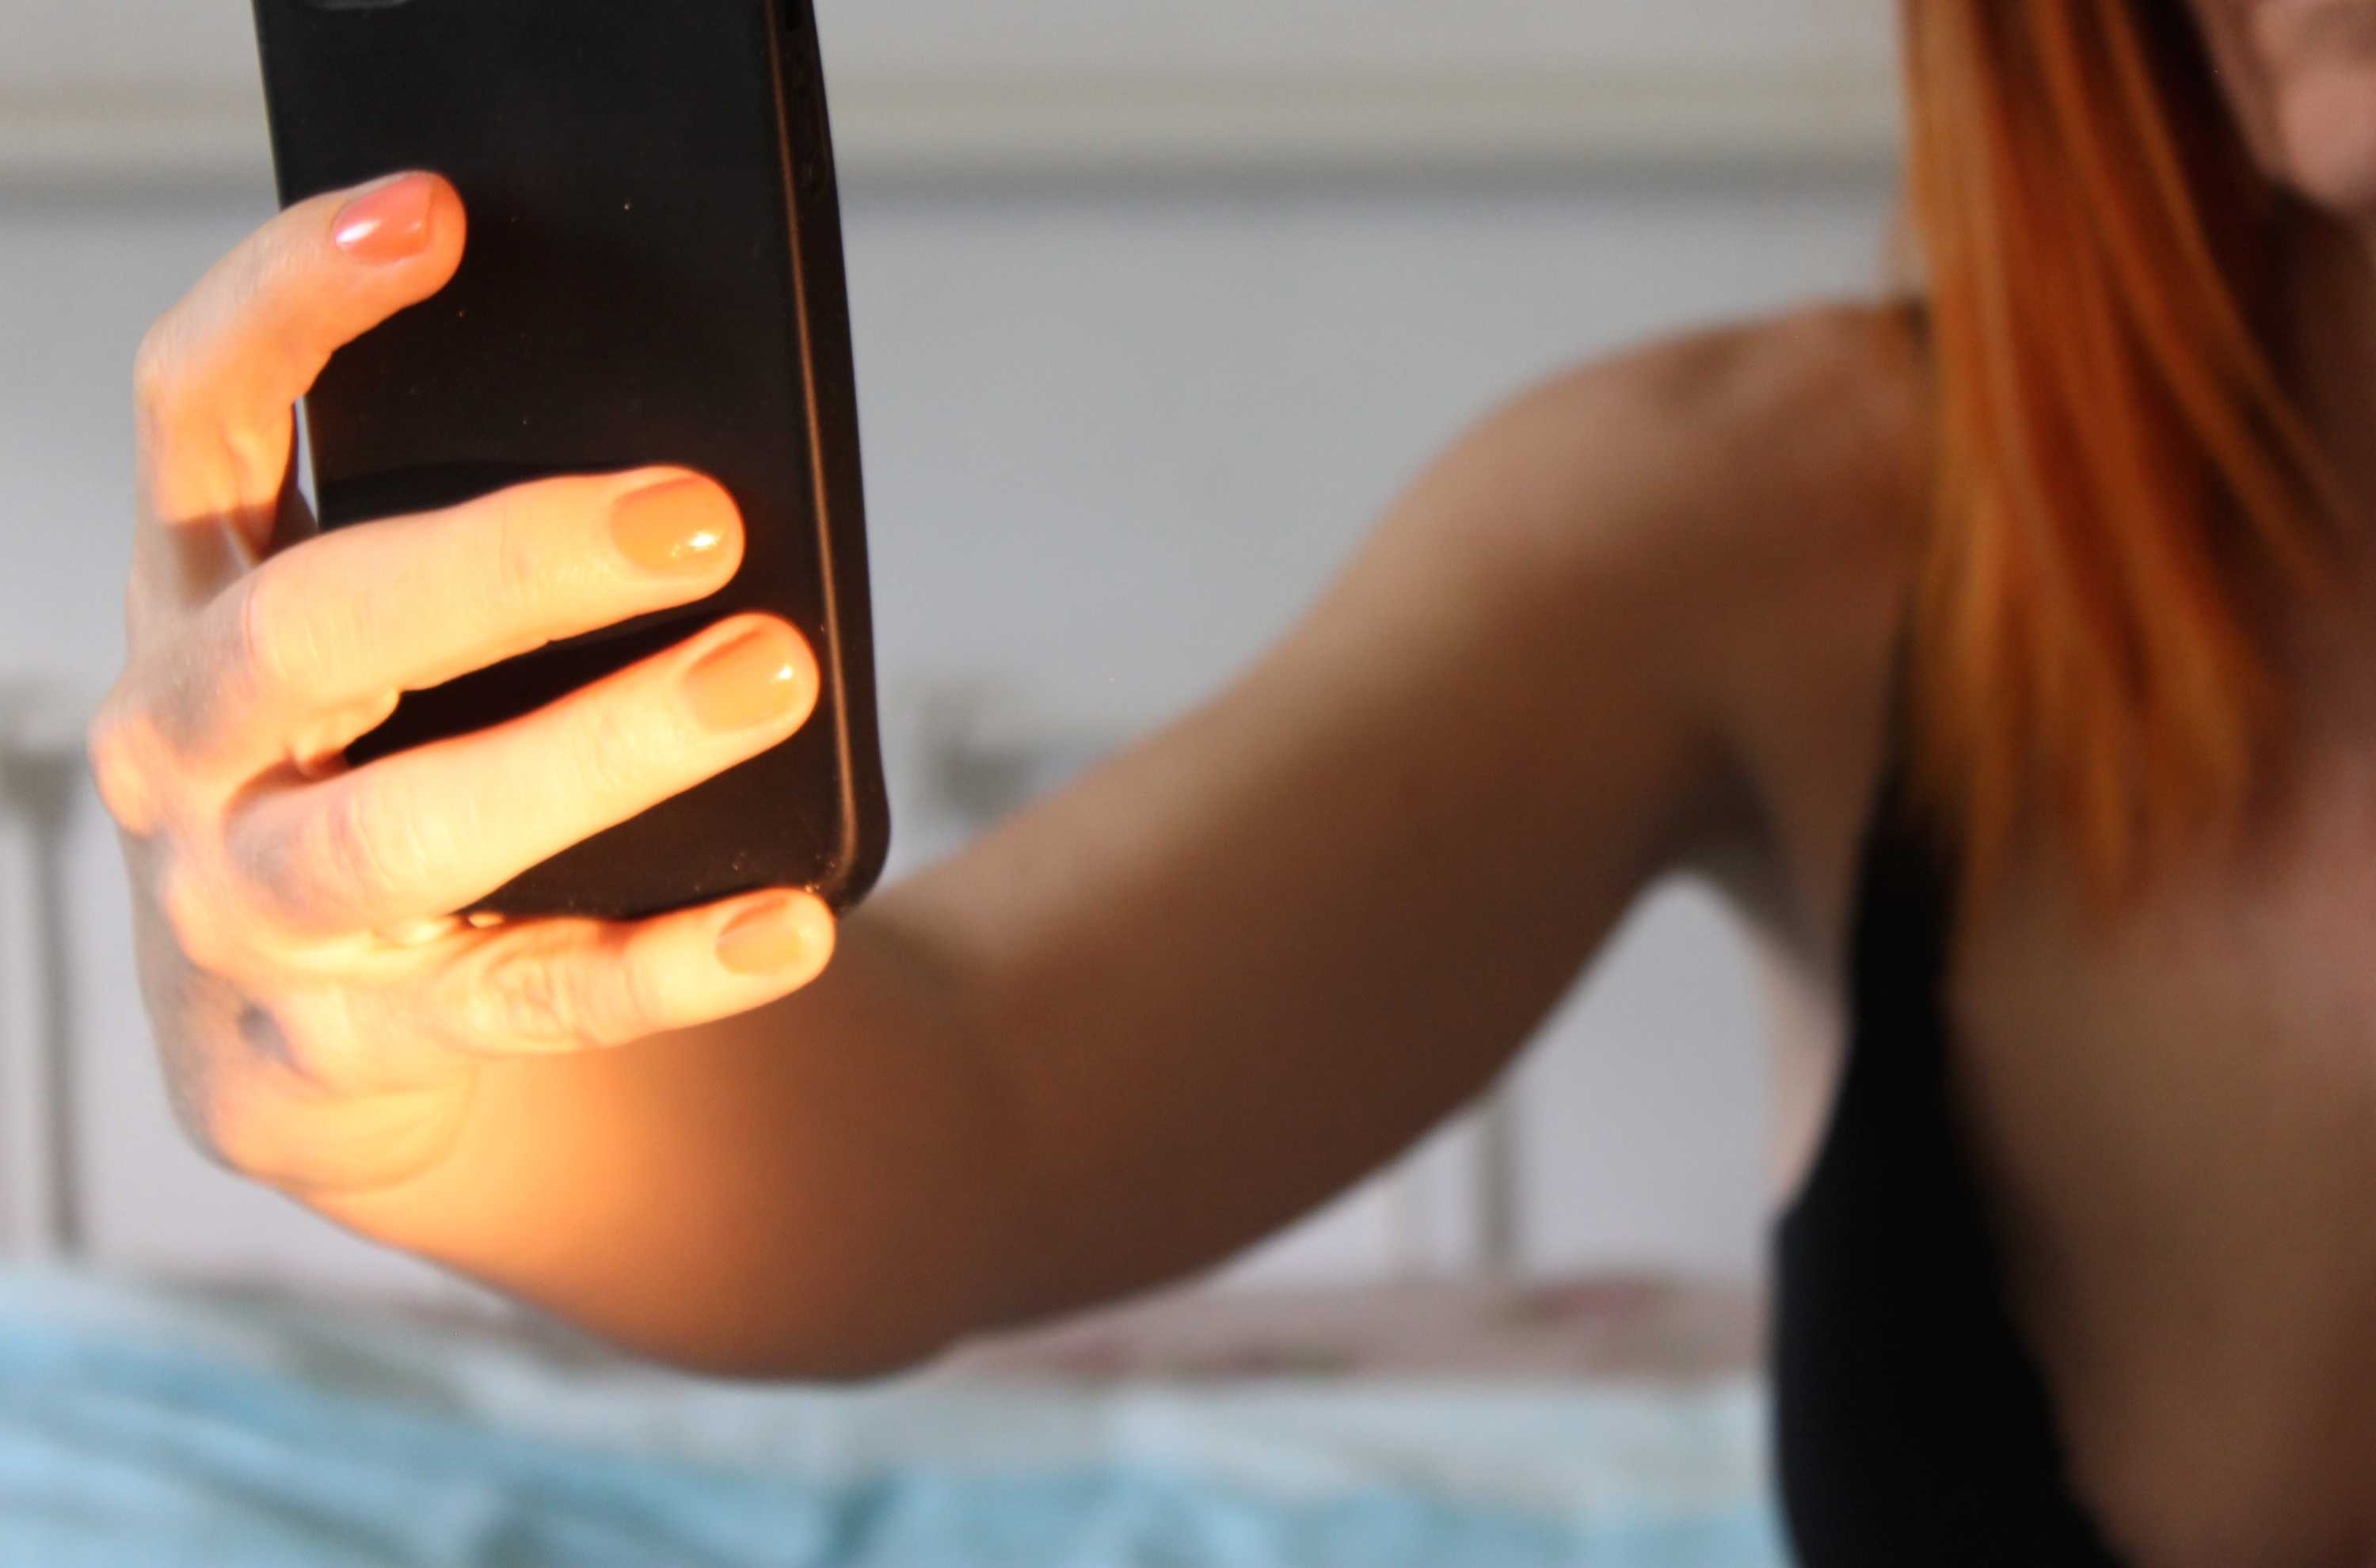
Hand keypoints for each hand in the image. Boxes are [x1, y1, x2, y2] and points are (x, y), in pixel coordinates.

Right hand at [91, 172, 837, 1195]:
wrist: (310, 1039)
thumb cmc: (386, 770)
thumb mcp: (391, 646)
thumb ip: (478, 556)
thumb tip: (692, 452)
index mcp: (197, 597)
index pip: (197, 415)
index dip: (289, 303)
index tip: (437, 215)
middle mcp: (188, 748)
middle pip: (312, 631)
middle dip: (505, 566)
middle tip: (697, 516)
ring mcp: (247, 915)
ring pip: (403, 833)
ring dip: (599, 753)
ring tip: (768, 676)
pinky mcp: (340, 1055)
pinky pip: (522, 1001)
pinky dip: (665, 966)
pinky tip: (787, 923)